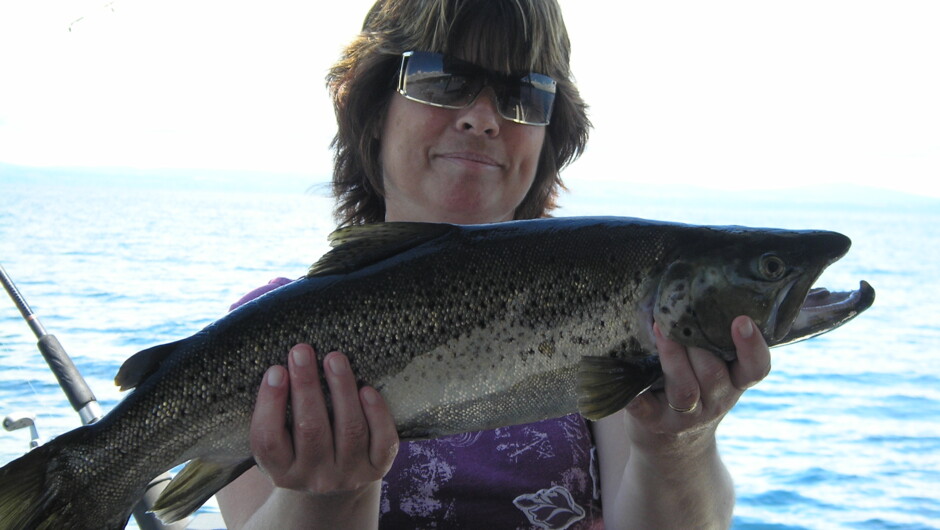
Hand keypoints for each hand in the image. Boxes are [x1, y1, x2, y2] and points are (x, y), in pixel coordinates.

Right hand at [249, 344, 399, 498]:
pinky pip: (382, 441)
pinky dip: (376, 413)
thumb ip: (276, 412)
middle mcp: (316, 478)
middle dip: (306, 385)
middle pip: (310, 429)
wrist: (335, 490)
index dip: (270, 404)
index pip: (268, 440)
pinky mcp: (377, 469)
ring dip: (342, 389)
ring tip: (334, 358)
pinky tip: (367, 389)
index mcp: (282, 472)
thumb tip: (280, 366)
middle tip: (302, 351)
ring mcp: (349, 475)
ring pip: (349, 429)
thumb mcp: (281, 441)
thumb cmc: (302, 449)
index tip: (276, 370)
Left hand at [625, 316, 770, 450]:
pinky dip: (636, 396)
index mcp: (734, 382)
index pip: (756, 368)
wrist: (674, 446)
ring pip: (685, 390)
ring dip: (673, 359)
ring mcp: (685, 416)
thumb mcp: (713, 370)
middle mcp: (715, 401)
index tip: (742, 320)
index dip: (752, 346)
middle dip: (698, 345)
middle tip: (682, 314)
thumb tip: (689, 289)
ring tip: (659, 330)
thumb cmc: (694, 388)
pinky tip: (629, 382)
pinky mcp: (654, 422)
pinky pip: (645, 408)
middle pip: (714, 374)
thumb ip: (710, 341)